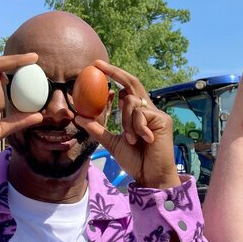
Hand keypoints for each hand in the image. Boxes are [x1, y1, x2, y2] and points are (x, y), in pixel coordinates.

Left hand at [74, 60, 179, 188]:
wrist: (151, 176)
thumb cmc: (136, 162)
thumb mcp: (112, 143)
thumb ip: (98, 129)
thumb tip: (79, 117)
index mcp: (137, 114)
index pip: (126, 90)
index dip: (114, 77)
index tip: (97, 67)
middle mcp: (148, 110)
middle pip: (132, 83)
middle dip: (115, 72)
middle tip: (97, 65)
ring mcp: (156, 114)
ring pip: (131, 102)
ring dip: (125, 121)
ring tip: (131, 139)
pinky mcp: (162, 120)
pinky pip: (140, 113)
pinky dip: (136, 127)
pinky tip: (144, 139)